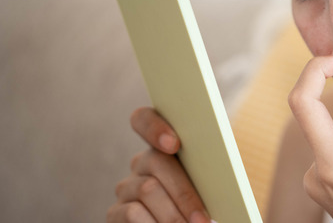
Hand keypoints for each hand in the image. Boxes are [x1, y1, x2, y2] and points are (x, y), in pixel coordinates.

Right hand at [107, 107, 212, 222]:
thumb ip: (206, 166)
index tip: (174, 144)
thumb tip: (217, 160)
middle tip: (203, 218)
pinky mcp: (115, 213)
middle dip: (184, 193)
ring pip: (148, 190)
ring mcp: (126, 187)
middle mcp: (142, 163)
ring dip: (174, 214)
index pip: (144, 119)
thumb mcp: (207, 182)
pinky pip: (132, 214)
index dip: (154, 127)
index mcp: (165, 147)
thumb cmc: (204, 204)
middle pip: (157, 162)